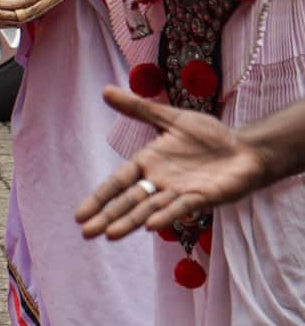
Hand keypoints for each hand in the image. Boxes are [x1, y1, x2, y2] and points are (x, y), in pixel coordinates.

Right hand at [76, 85, 274, 237]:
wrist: (246, 149)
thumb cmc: (209, 136)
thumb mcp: (171, 118)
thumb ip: (139, 108)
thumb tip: (105, 90)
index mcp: (148, 163)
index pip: (118, 183)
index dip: (99, 198)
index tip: (79, 215)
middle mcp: (160, 182)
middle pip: (129, 201)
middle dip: (107, 217)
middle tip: (87, 233)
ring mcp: (180, 192)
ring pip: (149, 209)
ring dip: (130, 222)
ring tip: (110, 234)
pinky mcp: (203, 197)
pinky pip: (181, 207)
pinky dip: (166, 216)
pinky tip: (150, 226)